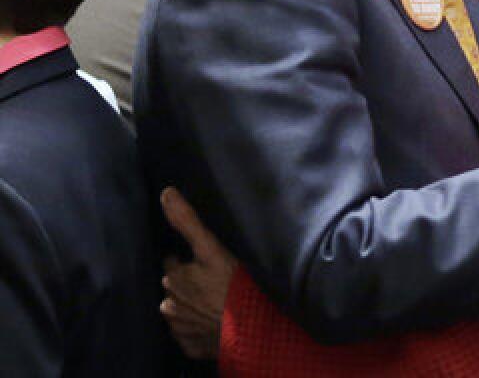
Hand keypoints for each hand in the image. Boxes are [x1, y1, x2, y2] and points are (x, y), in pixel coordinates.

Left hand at [159, 187, 236, 359]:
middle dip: (188, 283)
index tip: (201, 260)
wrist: (250, 331)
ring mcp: (178, 328)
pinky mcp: (189, 347)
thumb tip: (166, 193)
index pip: (173, 263)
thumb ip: (187, 222)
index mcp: (172, 278)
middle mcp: (169, 304)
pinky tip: (216, 321)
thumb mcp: (211, 248)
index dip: (186, 260)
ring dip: (192, 305)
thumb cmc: (233, 286)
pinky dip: (199, 327)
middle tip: (213, 281)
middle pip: (175, 287)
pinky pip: (190, 333)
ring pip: (181, 310)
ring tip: (216, 302)